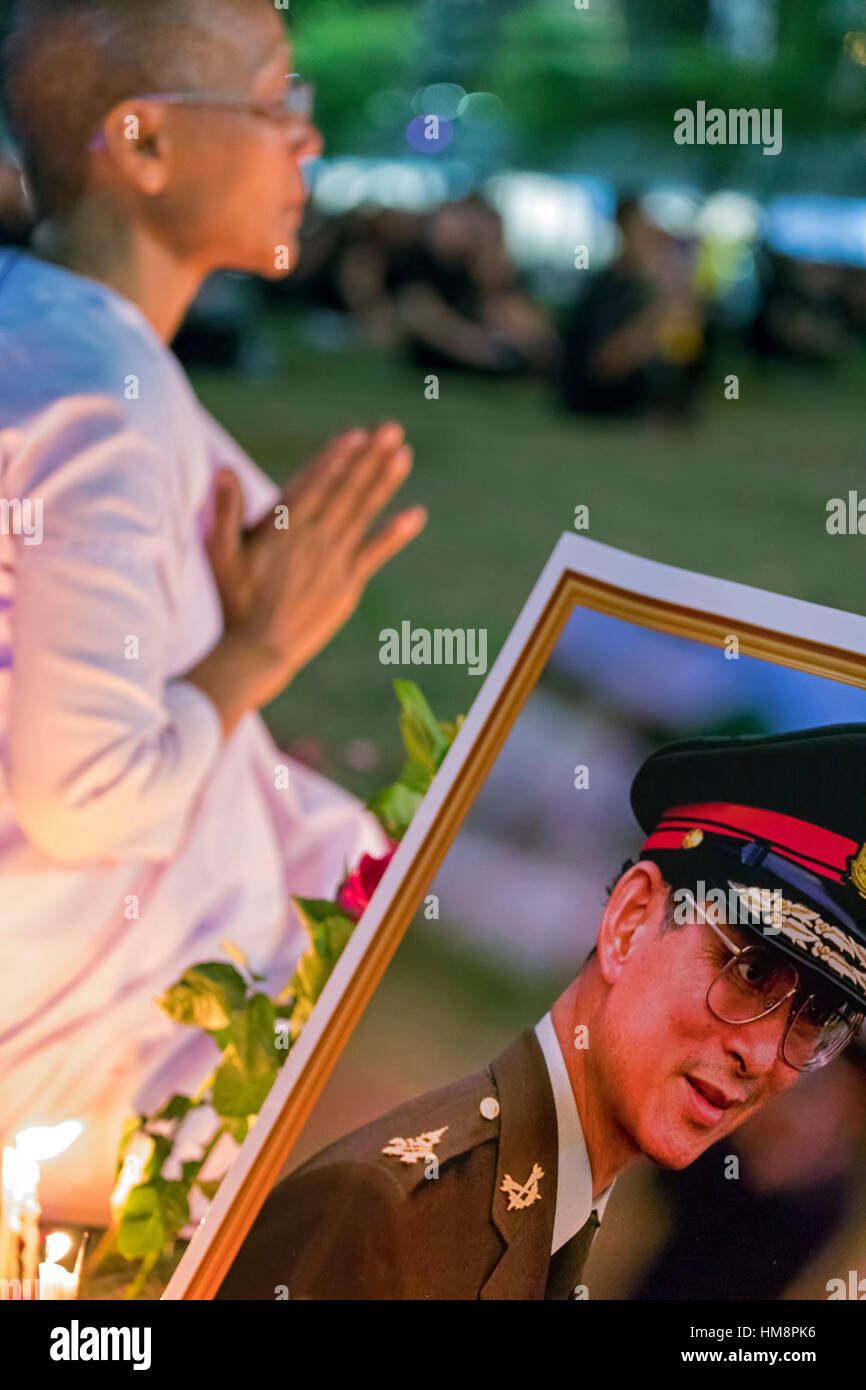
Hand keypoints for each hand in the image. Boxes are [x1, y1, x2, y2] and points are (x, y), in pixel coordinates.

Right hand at [187, 423, 425, 730]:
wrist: (259, 651)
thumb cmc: (235, 601)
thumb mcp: (220, 553)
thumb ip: (225, 511)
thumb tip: (224, 469)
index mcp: (282, 527)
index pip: (313, 483)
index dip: (335, 458)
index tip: (355, 434)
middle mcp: (312, 538)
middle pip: (345, 491)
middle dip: (368, 458)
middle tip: (391, 428)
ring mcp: (334, 560)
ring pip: (362, 513)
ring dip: (384, 482)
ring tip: (404, 454)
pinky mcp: (349, 583)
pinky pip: (376, 553)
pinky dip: (396, 534)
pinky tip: (417, 514)